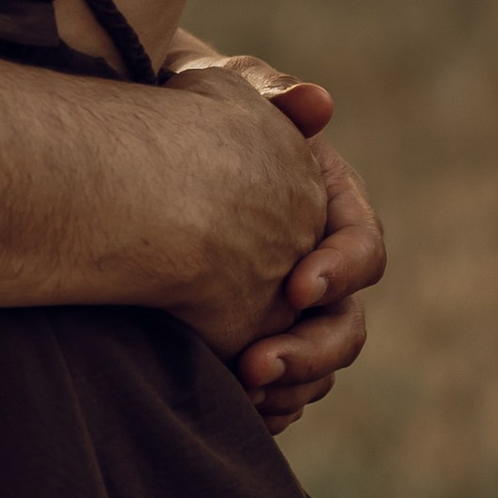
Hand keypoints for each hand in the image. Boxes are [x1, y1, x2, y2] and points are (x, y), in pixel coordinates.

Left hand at [165, 37, 380, 436]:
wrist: (134, 148)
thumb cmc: (187, 105)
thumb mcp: (222, 87)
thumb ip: (266, 93)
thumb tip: (315, 102)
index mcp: (331, 208)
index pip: (363, 250)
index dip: (340, 272)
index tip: (294, 287)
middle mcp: (320, 266)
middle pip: (346, 326)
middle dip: (310, 351)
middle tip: (256, 364)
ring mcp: (287, 312)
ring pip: (317, 368)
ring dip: (289, 385)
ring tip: (242, 387)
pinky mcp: (251, 340)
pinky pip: (277, 392)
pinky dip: (265, 406)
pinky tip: (235, 410)